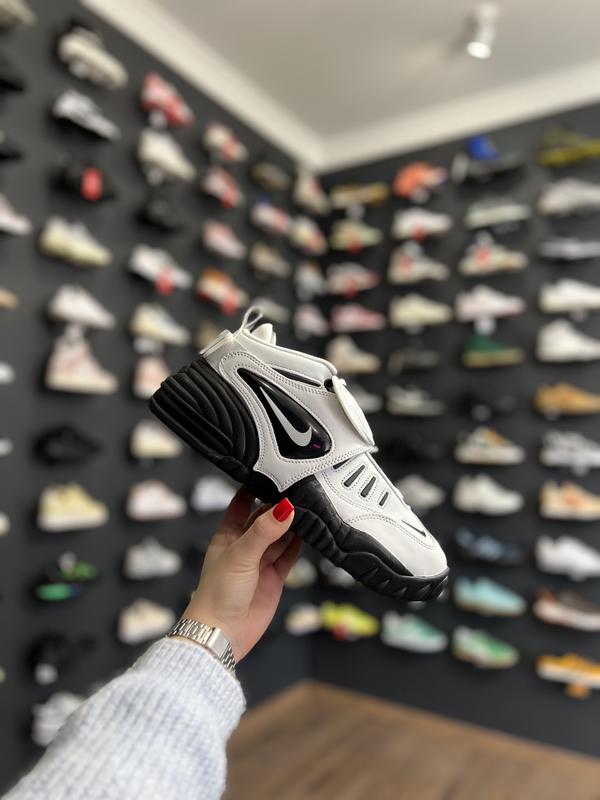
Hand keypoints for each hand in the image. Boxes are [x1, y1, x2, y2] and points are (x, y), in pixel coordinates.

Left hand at [182, 488, 300, 661]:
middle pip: (265, 519)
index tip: (270, 472)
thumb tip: (285, 508)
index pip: (241, 504)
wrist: (222, 634)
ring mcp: (260, 562)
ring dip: (291, 524)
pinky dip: (298, 543)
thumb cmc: (217, 594)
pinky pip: (289, 555)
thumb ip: (264, 531)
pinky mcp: (274, 577)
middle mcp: (244, 546)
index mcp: (227, 535)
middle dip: (279, 506)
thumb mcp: (240, 554)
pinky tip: (309, 531)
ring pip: (279, 536)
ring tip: (308, 507)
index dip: (253, 488)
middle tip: (298, 489)